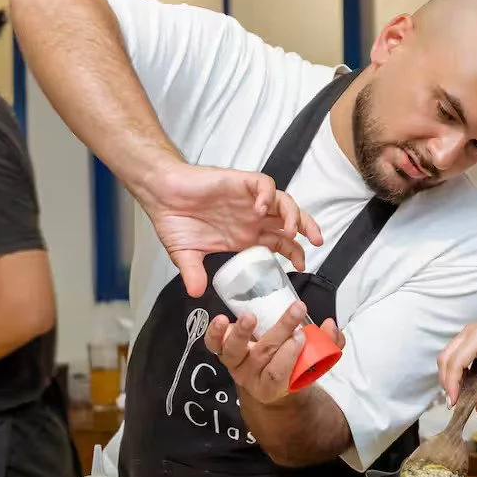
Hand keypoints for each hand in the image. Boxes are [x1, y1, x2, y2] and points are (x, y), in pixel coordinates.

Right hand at [143, 163, 321, 296]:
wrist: (160, 193)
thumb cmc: (174, 220)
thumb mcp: (185, 255)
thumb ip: (193, 273)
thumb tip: (196, 293)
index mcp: (244, 235)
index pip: (280, 243)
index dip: (294, 252)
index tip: (301, 266)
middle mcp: (252, 217)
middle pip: (290, 221)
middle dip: (307, 230)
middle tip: (316, 244)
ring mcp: (248, 200)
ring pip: (284, 202)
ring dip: (293, 214)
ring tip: (291, 230)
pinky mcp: (240, 183)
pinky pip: (264, 185)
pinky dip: (267, 195)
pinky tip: (261, 208)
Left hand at [203, 303, 342, 406]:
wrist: (266, 381)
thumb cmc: (292, 369)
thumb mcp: (313, 364)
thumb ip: (327, 346)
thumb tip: (331, 325)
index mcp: (272, 387)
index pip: (277, 374)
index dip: (289, 355)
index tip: (302, 335)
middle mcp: (250, 378)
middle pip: (262, 355)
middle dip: (280, 331)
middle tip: (297, 310)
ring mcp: (235, 364)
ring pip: (234, 350)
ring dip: (242, 332)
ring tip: (251, 316)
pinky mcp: (223, 351)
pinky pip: (214, 344)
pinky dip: (215, 332)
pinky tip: (221, 319)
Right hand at [436, 320, 476, 413]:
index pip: (456, 362)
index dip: (452, 384)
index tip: (453, 403)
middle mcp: (469, 331)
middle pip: (445, 357)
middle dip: (446, 381)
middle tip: (453, 402)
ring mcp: (467, 333)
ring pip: (447, 355)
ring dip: (449, 375)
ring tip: (458, 394)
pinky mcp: (468, 338)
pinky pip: (454, 354)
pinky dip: (455, 370)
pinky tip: (463, 383)